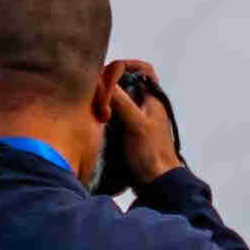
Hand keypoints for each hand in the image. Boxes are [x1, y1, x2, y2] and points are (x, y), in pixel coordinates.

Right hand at [99, 60, 185, 186]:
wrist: (157, 183)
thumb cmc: (151, 154)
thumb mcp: (136, 125)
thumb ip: (122, 102)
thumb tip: (104, 82)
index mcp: (152, 100)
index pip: (144, 70)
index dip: (128, 66)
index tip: (110, 71)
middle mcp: (146, 106)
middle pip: (127, 84)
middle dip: (111, 83)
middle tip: (95, 89)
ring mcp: (137, 120)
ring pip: (120, 100)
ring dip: (107, 100)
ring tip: (92, 103)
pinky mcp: (129, 133)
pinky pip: (115, 117)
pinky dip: (105, 115)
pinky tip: (95, 120)